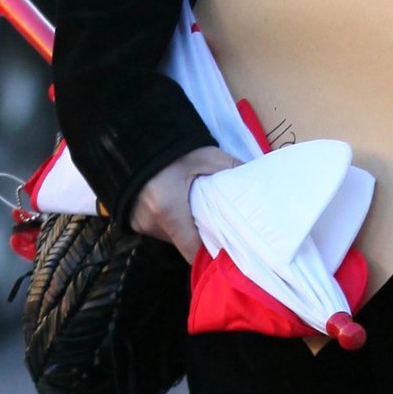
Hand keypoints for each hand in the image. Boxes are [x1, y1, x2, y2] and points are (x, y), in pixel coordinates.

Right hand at [129, 145, 235, 263]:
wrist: (135, 138)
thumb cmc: (172, 149)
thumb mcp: (207, 157)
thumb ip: (232, 171)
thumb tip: (259, 182)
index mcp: (168, 211)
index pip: (193, 252)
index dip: (211, 255)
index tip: (228, 251)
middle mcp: (151, 223)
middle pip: (184, 245)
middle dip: (201, 238)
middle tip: (219, 225)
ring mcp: (140, 224)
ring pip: (172, 238)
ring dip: (186, 229)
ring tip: (198, 212)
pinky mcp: (133, 221)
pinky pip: (159, 230)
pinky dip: (172, 223)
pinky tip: (180, 207)